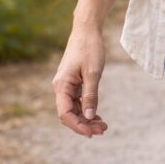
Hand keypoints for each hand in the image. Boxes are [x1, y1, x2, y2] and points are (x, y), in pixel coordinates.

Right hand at [51, 24, 108, 138]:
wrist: (86, 30)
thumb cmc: (89, 48)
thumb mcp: (93, 73)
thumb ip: (90, 95)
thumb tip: (88, 117)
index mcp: (62, 85)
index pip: (65, 114)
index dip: (77, 126)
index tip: (92, 133)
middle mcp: (61, 87)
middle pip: (69, 114)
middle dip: (84, 124)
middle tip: (103, 130)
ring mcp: (66, 85)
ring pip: (73, 109)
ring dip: (86, 119)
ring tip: (102, 126)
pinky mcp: (73, 83)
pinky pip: (77, 101)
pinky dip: (86, 109)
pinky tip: (96, 115)